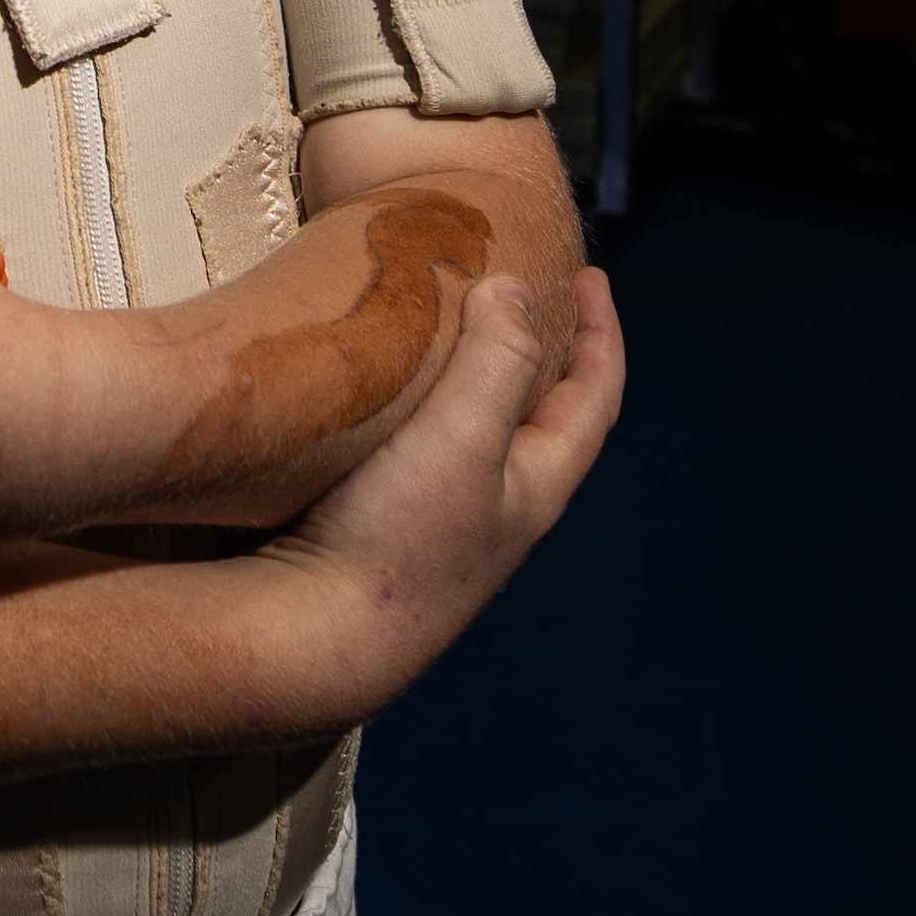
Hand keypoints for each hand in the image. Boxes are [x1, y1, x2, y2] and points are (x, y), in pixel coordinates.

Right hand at [249, 264, 624, 722]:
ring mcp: (442, 527)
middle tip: (519, 292)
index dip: (601, 333)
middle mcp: (498, 510)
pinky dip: (420, 406)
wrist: (314, 639)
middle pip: (542, 418)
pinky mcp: (384, 532)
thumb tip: (515, 288)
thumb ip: (497, 361)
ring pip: (478, 436)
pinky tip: (381, 393)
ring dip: (474, 378)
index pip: (595, 398)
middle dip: (540, 352)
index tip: (591, 276)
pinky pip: (422, 452)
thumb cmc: (397, 540)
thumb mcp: (463, 439)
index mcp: (536, 487)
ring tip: (447, 326)